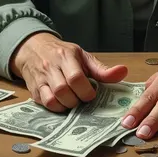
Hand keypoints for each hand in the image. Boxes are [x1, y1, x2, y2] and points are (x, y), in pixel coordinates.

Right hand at [10, 32, 127, 111]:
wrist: (34, 48)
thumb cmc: (62, 53)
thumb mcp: (83, 56)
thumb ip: (102, 69)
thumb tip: (123, 72)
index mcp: (66, 56)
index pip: (75, 77)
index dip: (86, 91)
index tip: (92, 93)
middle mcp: (51, 67)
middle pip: (63, 90)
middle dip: (76, 100)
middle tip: (82, 99)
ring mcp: (41, 78)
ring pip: (52, 99)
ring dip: (66, 105)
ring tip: (73, 101)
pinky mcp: (34, 90)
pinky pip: (44, 104)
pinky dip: (56, 108)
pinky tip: (63, 104)